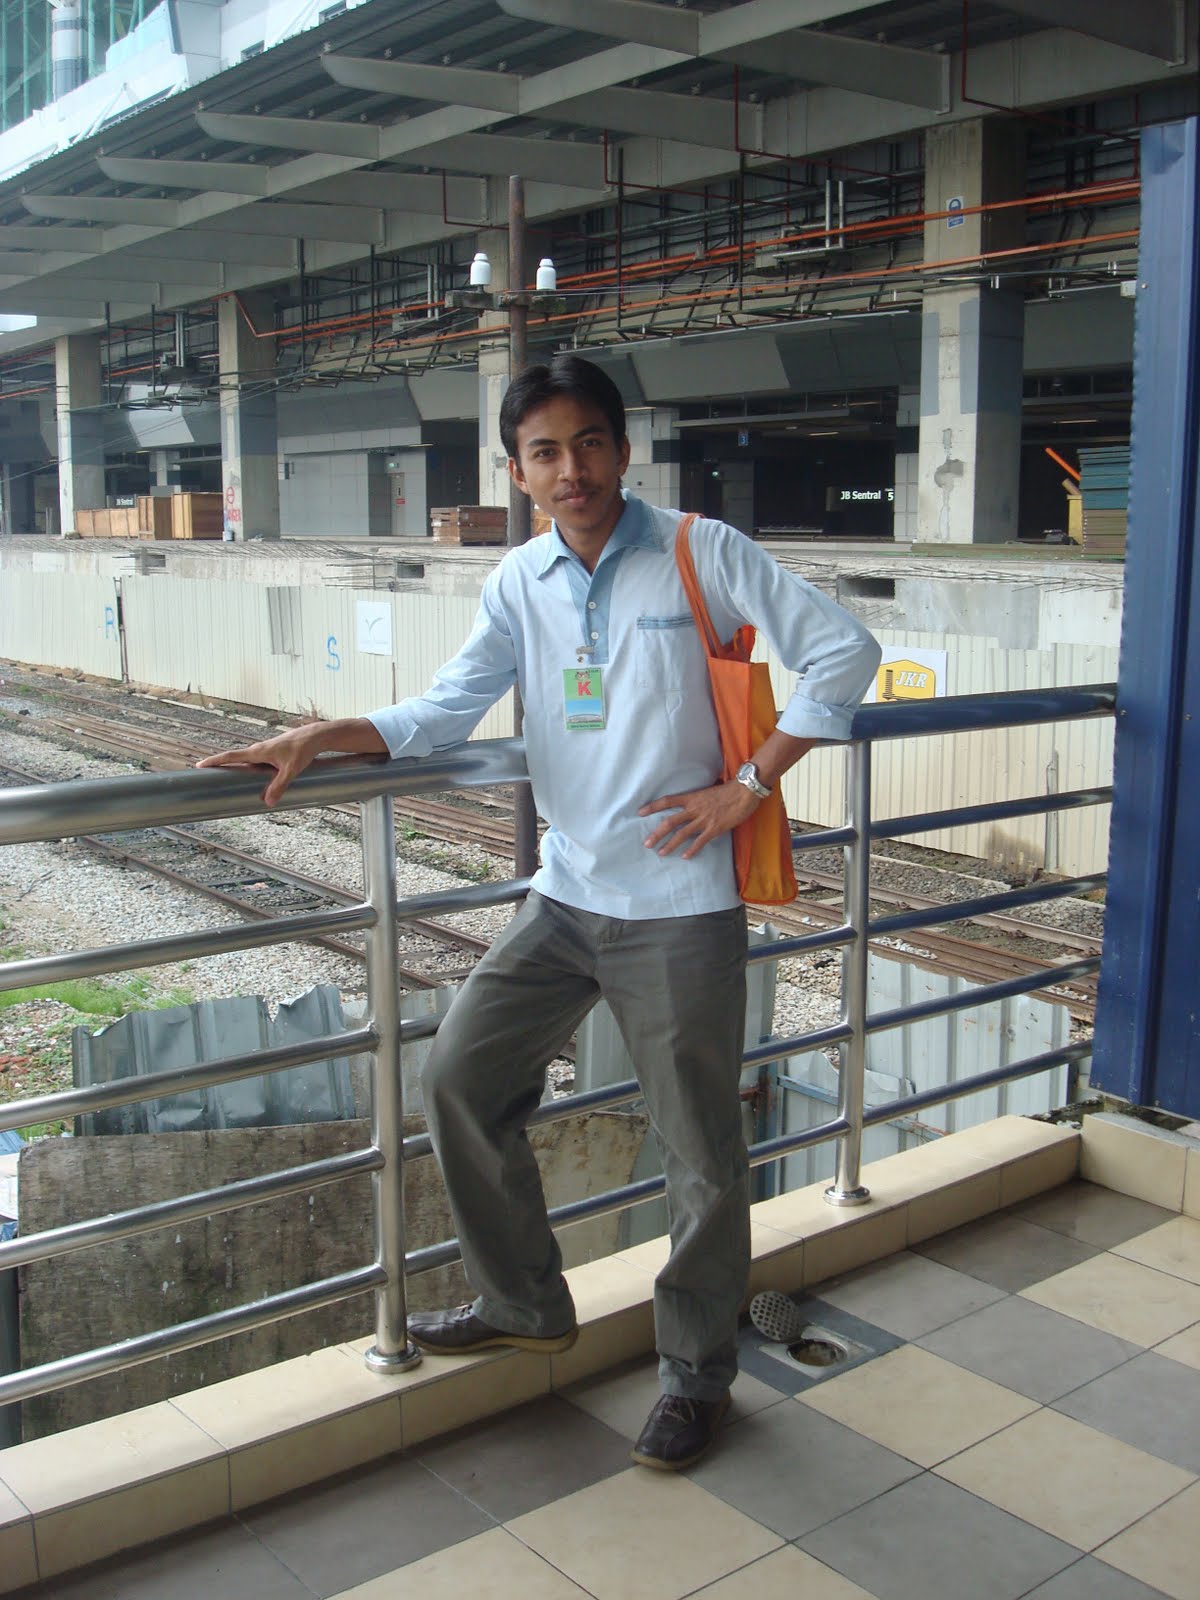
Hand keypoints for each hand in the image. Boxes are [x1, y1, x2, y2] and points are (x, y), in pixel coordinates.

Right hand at [195, 726, 320, 807]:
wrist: (315, 736)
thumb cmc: (303, 750)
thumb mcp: (291, 770)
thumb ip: (279, 785)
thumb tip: (268, 803)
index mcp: (258, 752)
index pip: (231, 756)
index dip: (215, 761)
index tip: (199, 765)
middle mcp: (259, 750)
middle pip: (234, 758)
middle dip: (219, 765)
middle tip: (204, 773)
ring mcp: (265, 751)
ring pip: (245, 760)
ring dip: (233, 766)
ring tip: (222, 777)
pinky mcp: (272, 753)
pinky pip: (254, 761)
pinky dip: (247, 767)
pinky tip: (248, 776)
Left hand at [638, 779, 760, 859]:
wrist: (745, 791)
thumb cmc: (729, 790)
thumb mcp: (708, 792)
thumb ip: (699, 800)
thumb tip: (692, 806)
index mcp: (692, 797)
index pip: (667, 801)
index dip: (653, 806)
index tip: (640, 812)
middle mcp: (694, 808)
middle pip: (670, 822)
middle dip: (657, 833)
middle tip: (646, 843)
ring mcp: (704, 819)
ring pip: (682, 834)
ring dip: (670, 845)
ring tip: (661, 853)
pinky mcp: (715, 828)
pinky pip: (700, 841)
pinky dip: (692, 849)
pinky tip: (685, 856)